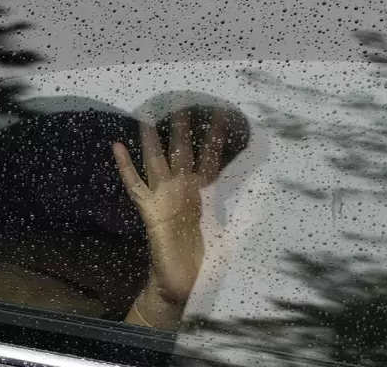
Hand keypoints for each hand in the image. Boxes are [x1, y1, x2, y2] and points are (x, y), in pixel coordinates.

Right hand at [112, 110, 226, 303]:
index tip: (222, 115)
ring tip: (147, 116)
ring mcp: (164, 197)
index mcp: (203, 193)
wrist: (183, 281)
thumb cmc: (205, 258)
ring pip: (157, 161)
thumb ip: (245, 215)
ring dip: (153, 140)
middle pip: (182, 152)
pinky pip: (135, 185)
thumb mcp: (231, 232)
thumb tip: (268, 198)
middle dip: (183, 129)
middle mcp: (183, 189)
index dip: (216, 138)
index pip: (211, 158)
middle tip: (182, 103)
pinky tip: (117, 146)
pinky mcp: (149, 211)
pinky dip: (125, 166)